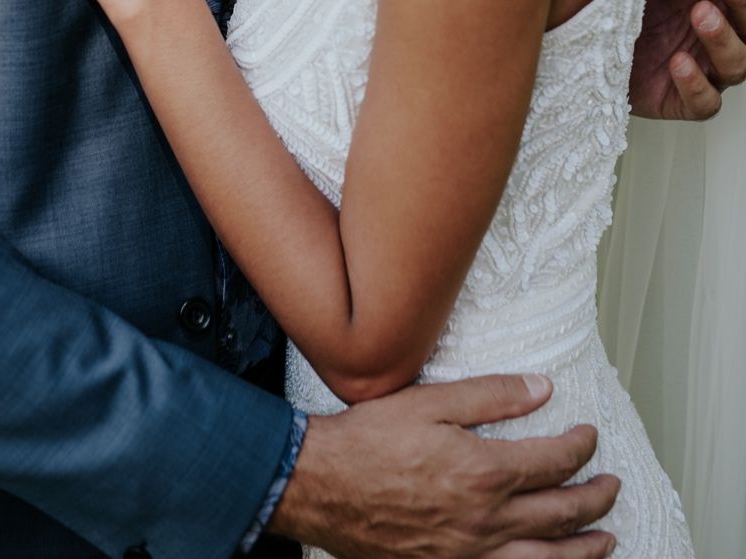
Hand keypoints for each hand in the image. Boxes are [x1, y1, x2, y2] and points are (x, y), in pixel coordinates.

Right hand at [274, 374, 618, 558]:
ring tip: (607, 539)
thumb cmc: (365, 442)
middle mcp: (488, 518)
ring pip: (551, 557)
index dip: (581, 446)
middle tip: (611, 485)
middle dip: (596, 497)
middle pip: (564, 512)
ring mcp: (473, 552)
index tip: (588, 436)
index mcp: (484, 471)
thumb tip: (541, 389)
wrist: (319, 486)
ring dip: (587, 547)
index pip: (555, 460)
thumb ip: (488, 395)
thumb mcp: (425, 402)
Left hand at [631, 0, 745, 119]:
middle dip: (744, 0)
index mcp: (716, 4)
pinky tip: (679, 62)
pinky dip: (696, 84)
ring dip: (723, 38)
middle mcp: (718, 39)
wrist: (584, 50)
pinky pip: (704, 102)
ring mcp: (704, 71)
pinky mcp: (680, 101)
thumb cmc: (622, 8)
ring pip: (738, 64)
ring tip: (699, 14)